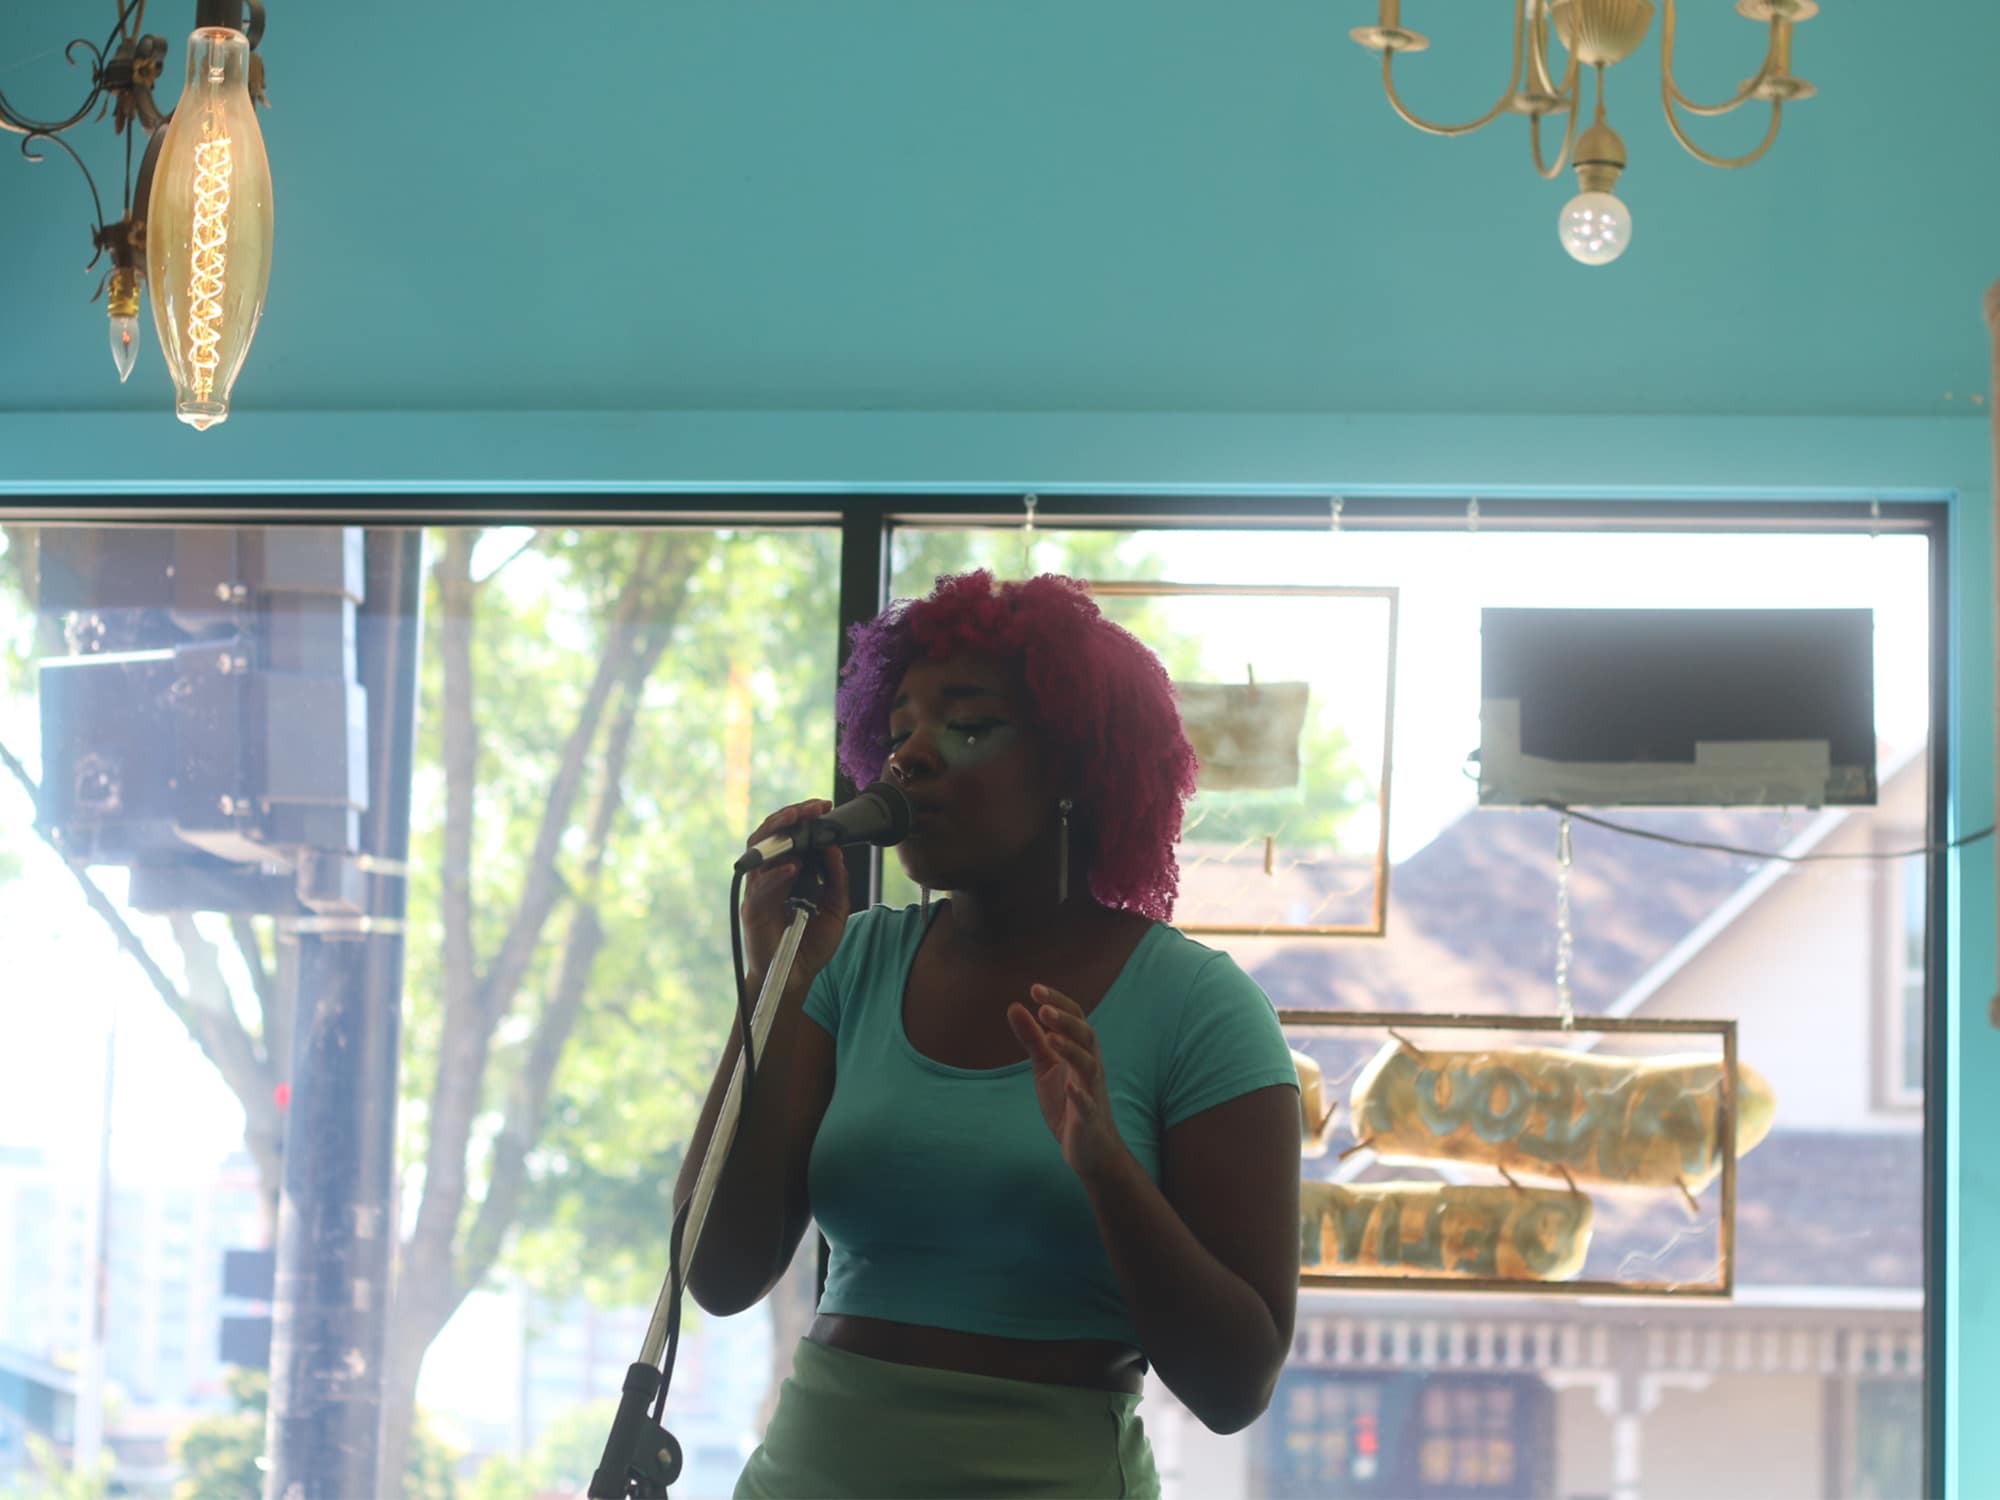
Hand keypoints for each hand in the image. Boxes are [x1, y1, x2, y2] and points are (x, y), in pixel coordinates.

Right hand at [739, 800, 849, 979]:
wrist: (796, 978)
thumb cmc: (812, 943)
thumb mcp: (836, 908)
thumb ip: (836, 880)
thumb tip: (835, 849)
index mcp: (788, 871)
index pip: (789, 835)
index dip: (803, 818)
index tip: (824, 806)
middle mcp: (769, 877)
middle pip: (769, 836)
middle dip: (788, 816)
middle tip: (812, 808)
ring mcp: (758, 892)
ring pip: (758, 854)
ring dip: (777, 835)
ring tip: (797, 822)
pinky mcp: (752, 912)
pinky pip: (760, 889)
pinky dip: (775, 876)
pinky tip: (792, 867)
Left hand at [1007, 983, 1128, 1182]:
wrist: (1090, 1149)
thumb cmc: (1067, 1103)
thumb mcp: (1045, 1066)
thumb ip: (1032, 1037)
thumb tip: (1015, 1005)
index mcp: (1080, 1052)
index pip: (1075, 1019)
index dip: (1058, 1003)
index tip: (1035, 988)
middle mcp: (1090, 1068)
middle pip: (1086, 1037)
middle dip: (1066, 1021)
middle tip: (1043, 1008)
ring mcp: (1092, 1093)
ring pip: (1089, 1066)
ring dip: (1072, 1050)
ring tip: (1052, 1037)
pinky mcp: (1089, 1119)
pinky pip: (1088, 1105)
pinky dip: (1080, 1095)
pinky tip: (1069, 1087)